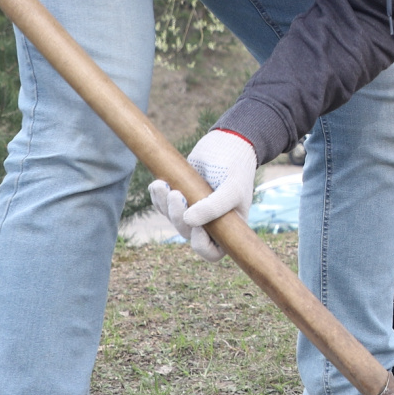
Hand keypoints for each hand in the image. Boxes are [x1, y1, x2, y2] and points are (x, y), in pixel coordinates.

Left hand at [148, 129, 258, 262]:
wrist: (227, 142)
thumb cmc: (236, 167)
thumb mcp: (232, 188)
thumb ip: (214, 207)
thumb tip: (189, 221)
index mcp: (227, 227)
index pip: (213, 252)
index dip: (202, 246)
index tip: (196, 229)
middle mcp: (210, 222)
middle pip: (188, 234)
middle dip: (178, 217)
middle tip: (177, 194)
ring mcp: (194, 209)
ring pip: (173, 220)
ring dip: (165, 206)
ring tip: (164, 186)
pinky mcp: (181, 195)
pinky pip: (163, 205)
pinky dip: (158, 196)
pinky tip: (158, 183)